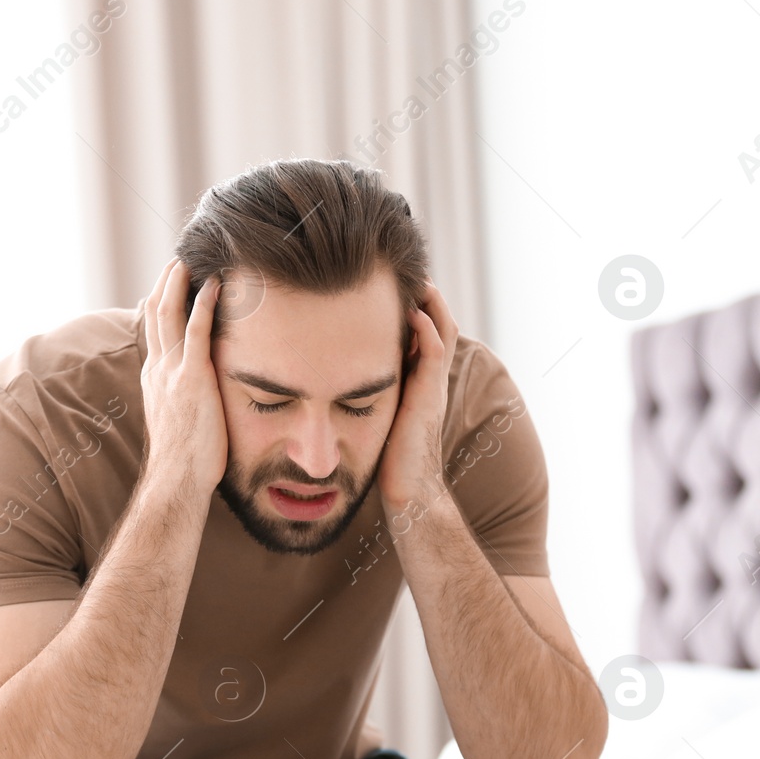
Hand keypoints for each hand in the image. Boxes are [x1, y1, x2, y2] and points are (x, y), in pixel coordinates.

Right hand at [138, 259, 225, 499]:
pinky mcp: (191, 379)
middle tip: (179, 258)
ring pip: (169, 314)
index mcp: (154, 376)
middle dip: (166, 282)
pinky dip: (203, 304)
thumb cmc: (186, 460)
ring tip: (191, 260)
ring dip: (179, 283)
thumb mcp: (179, 419)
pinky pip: (196, 332)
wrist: (178, 479)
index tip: (174, 279)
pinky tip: (215, 285)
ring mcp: (171, 372)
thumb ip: (185, 396)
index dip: (162, 299)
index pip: (155, 327)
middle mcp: (158, 368)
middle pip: (156, 312)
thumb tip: (200, 390)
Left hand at [378, 280, 457, 512]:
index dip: (402, 303)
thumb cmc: (381, 461)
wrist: (406, 493)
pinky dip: (428, 326)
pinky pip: (437, 350)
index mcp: (412, 379)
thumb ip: (355, 393)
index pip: (415, 329)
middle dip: (417, 291)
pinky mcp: (430, 396)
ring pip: (441, 327)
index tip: (378, 280)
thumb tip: (318, 378)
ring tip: (410, 273)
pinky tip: (410, 309)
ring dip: (428, 299)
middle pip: (433, 319)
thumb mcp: (365, 415)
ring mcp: (432, 385)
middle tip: (396, 265)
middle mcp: (427, 377)